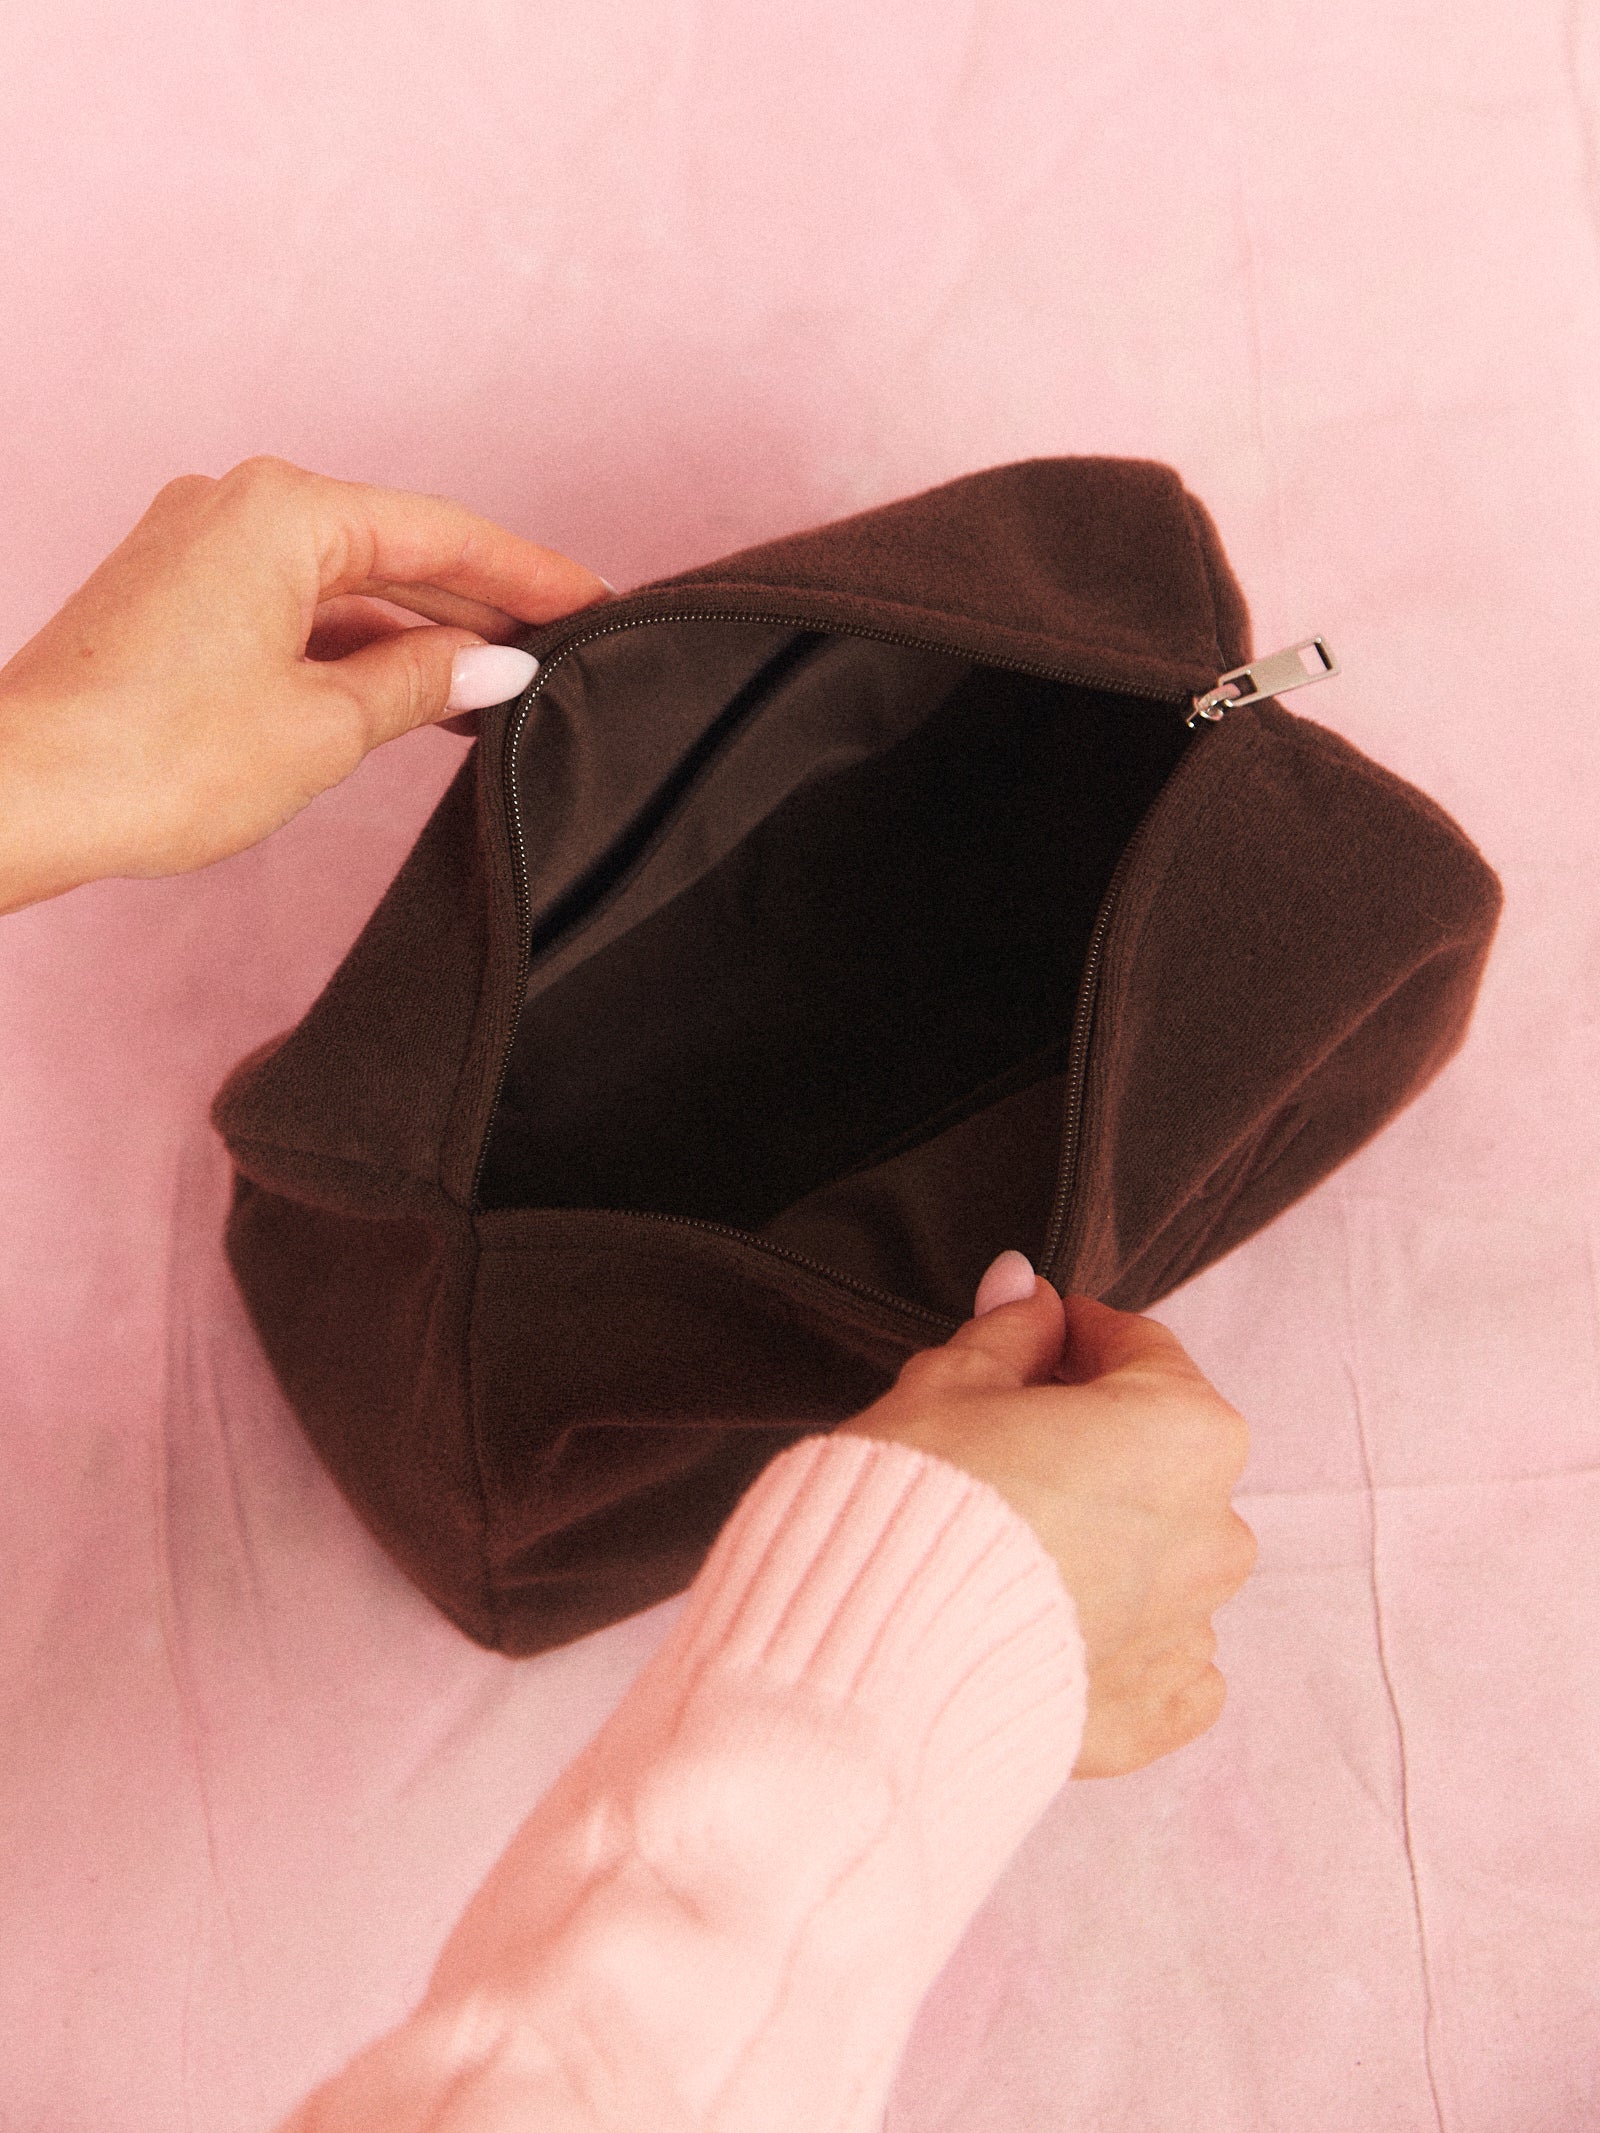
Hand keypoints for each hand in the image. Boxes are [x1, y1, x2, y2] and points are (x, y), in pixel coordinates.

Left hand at [0, 454, 611, 914]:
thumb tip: (495, 667)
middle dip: (479, 602)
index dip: (529, 573)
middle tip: (563, 644)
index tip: (594, 600)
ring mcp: (200, 549)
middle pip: (395, 549)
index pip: (443, 533)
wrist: (25, 794)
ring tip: (501, 686)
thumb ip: (423, 683)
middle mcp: (237, 506)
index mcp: (283, 511)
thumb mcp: (326, 724)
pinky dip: (357, 645)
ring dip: (419, 632)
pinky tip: (411, 691)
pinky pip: (296, 606)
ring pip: (345, 582)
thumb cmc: (156, 754)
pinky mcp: (178, 598)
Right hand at [845, 1251, 1256, 1778]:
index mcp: (1184, 1431)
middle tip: (1003, 1447)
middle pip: (1159, 1458)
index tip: (1032, 1338)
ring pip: (1162, 1561)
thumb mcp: (949, 1384)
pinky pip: (1158, 1661)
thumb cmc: (913, 1507)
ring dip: (1109, 1544)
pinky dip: (1115, 1640)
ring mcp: (1190, 1631)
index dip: (1075, 1335)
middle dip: (1094, 1444)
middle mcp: (1213, 1532)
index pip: (1139, 1349)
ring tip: (1013, 1547)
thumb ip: (1007, 1333)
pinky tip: (1048, 1628)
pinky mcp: (1154, 1714)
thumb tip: (1025, 1286)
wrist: (875, 1661)